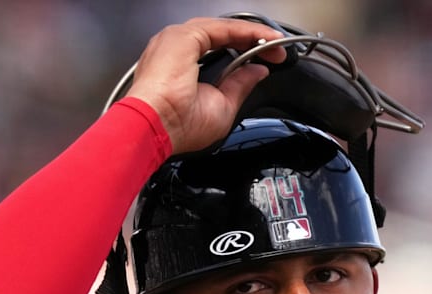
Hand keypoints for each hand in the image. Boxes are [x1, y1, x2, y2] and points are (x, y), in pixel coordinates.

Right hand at [125, 17, 286, 153]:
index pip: (218, 50)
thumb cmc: (176, 126)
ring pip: (224, 29)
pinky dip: (247, 32)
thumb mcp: (221, 107)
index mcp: (179, 65)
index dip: (246, 53)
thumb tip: (257, 72)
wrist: (154, 127)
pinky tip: (264, 39)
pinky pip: (224, 28)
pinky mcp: (185, 35)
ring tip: (275, 44)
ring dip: (252, 35)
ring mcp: (179, 39)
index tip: (269, 61)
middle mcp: (176, 48)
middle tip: (277, 52)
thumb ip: (239, 85)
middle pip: (222, 36)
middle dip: (253, 42)